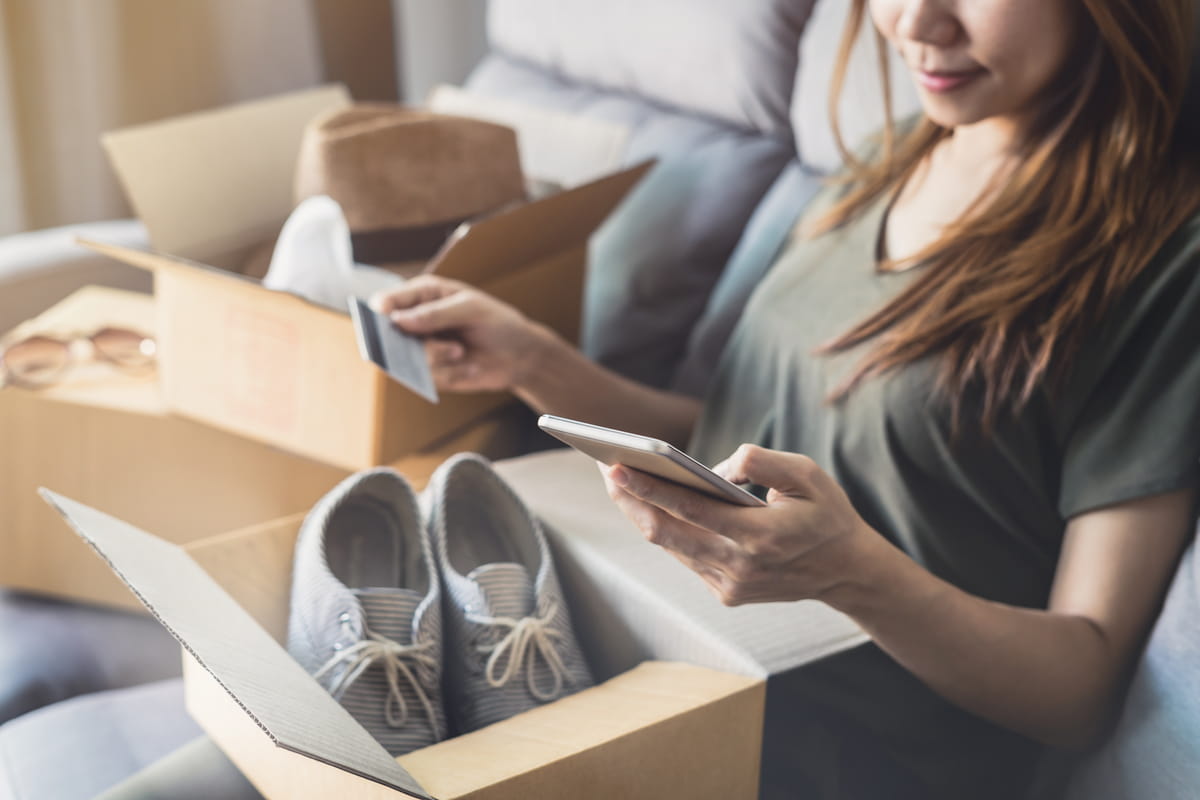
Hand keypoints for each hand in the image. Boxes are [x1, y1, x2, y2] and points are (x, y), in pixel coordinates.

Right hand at [370, 275, 548, 392]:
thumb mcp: (472, 309)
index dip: (380, 308)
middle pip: (388, 335)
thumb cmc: (497, 323)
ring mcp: (420, 348)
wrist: (519, 356)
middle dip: (415, 343)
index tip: (385, 316)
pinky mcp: (429, 372)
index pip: (388, 300)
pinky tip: (469, 367)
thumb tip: (399, 320)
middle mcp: (415, 321)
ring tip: (460, 352)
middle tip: (447, 345)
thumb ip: (436, 313)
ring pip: (406, 360)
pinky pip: (426, 378)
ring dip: (437, 359)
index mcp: (423, 295)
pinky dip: (450, 374)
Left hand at [601, 444, 875, 605]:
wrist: (848, 571)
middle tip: (605, 467)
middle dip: (630, 500)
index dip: (649, 489)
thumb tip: (715, 467)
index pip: (690, 510)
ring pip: (670, 547)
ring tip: (617, 482)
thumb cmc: (827, 513)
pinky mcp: (726, 593)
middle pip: (666, 533)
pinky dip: (665, 530)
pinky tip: (647, 505)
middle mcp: (740, 566)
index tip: (616, 467)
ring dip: (641, 514)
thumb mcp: (808, 474)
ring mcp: (730, 585)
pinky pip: (685, 557)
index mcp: (761, 536)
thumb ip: (761, 462)